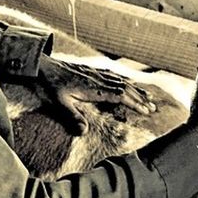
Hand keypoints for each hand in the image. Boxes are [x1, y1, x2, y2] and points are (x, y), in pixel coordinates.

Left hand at [38, 54, 155, 115]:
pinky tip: (131, 85)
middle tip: (153, 109)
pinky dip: (126, 82)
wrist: (44, 65)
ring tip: (149, 98)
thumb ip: (72, 117)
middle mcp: (99, 80)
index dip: (134, 103)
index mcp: (94, 88)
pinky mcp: (94, 72)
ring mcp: (97, 74)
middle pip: (125, 89)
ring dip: (136, 91)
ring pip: (122, 82)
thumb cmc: (52, 86)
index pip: (119, 96)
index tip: (145, 111)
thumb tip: (83, 132)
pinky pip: (115, 76)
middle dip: (140, 99)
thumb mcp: (60, 103)